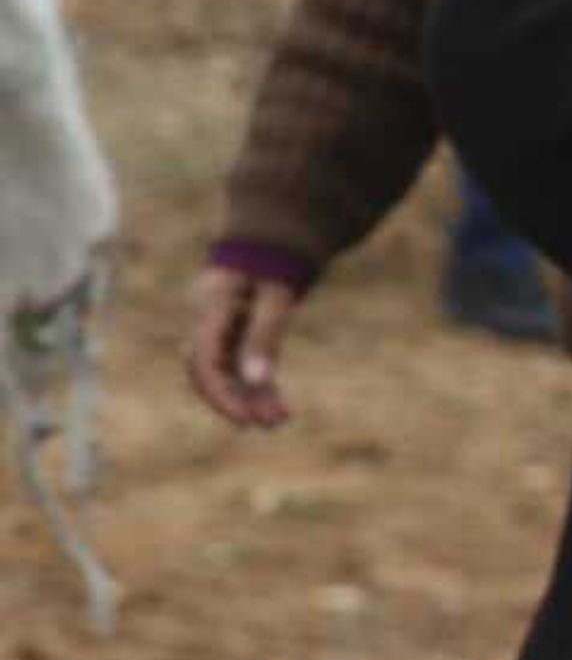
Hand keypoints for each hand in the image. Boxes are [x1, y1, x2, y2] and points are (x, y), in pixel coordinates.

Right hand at [183, 267, 302, 427]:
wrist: (274, 234)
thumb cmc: (275, 259)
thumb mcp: (276, 295)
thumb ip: (265, 335)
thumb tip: (257, 381)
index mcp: (211, 306)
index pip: (204, 361)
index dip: (221, 393)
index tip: (246, 419)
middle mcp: (209, 320)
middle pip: (210, 371)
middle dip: (236, 400)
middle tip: (265, 424)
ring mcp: (220, 327)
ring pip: (227, 370)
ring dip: (251, 395)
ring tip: (279, 420)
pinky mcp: (235, 331)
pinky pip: (241, 363)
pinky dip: (259, 383)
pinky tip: (278, 405)